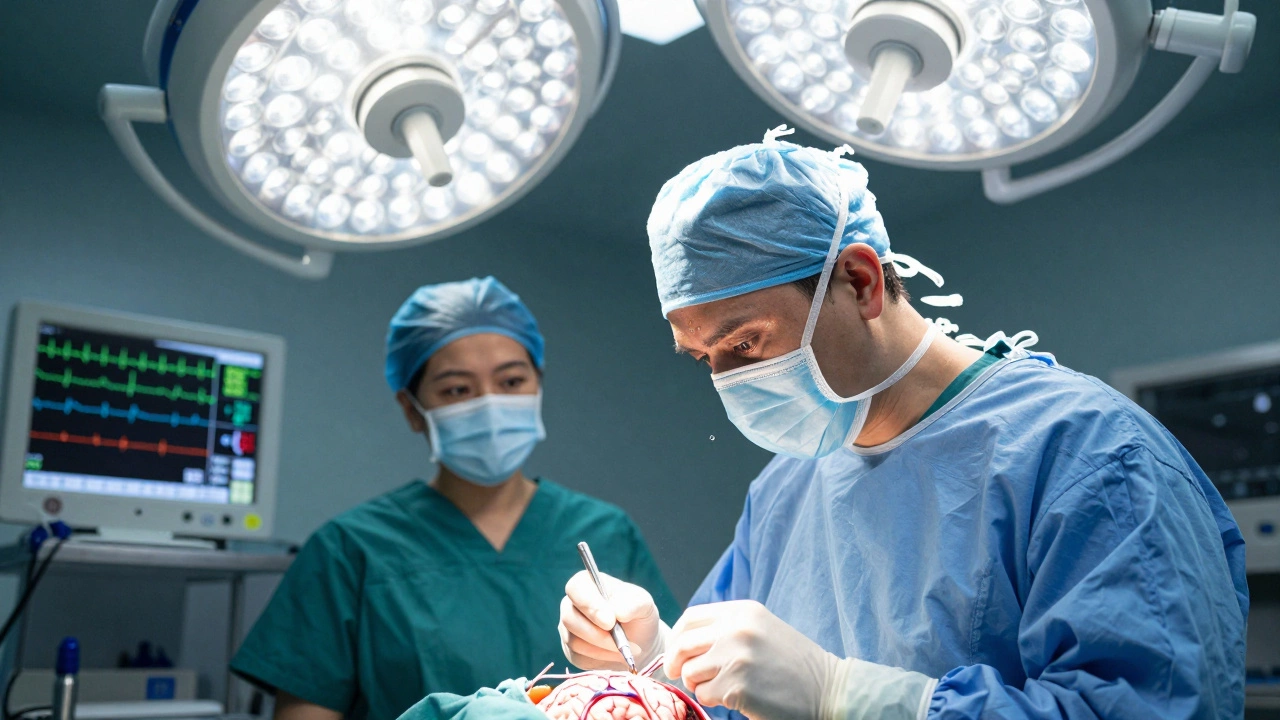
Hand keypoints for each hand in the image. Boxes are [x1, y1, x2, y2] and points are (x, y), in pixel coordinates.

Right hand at [559, 571, 665, 670]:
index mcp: (588, 584)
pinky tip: (616, 654)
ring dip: (602, 647)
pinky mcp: (571, 650)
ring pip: (573, 640)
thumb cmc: (639, 616)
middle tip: (620, 642)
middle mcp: (572, 604)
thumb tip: (617, 612)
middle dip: (597, 633)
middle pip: (569, 618)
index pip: (575, 588)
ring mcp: (569, 628)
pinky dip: (601, 657)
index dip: (589, 605)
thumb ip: (633, 604)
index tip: (610, 621)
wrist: (640, 643)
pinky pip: (578, 656)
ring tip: (624, 648)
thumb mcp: (644, 604)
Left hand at [664, 600, 838, 719]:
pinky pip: (705, 695)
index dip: (678, 636)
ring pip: (691, 672)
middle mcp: (737, 630)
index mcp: (743, 612)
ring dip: (698, 684)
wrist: (828, 688)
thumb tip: (685, 640)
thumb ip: (728, 627)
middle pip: (684, 644)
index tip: (677, 651)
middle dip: (675, 662)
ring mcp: (737, 658)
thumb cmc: (792, 663)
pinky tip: (735, 698)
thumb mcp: (761, 629)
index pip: (691, 618)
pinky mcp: (738, 687)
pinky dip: (714, 700)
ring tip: (720, 686)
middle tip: (679, 674)